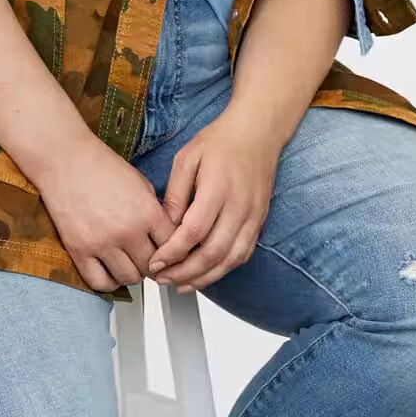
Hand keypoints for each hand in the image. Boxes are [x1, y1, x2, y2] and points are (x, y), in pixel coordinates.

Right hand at [34, 133, 182, 292]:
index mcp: (147, 212)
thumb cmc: (101, 167)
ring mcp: (102, 243)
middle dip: (153, 265)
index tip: (168, 253)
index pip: (172, 246)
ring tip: (128, 264)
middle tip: (147, 260)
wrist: (65, 160)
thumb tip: (165, 237)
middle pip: (152, 267)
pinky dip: (109, 282)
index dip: (172, 251)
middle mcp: (127, 231)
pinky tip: (110, 272)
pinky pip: (100, 282)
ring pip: (129, 278)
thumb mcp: (141, 184)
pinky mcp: (79, 251)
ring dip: (132, 274)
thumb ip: (155, 212)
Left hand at [144, 108, 279, 291]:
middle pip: (212, 252)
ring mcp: (253, 216)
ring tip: (181, 284)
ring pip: (230, 259)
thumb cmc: (221, 141)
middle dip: (184, 272)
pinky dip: (223, 270)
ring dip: (204, 277)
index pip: (194, 231)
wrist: (257, 132)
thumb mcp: (187, 158)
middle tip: (163, 278)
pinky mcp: (259, 222)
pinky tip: (205, 274)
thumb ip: (175, 194)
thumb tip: (165, 227)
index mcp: (218, 188)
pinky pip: (243, 254)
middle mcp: (239, 206)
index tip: (156, 262)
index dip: (173, 253)